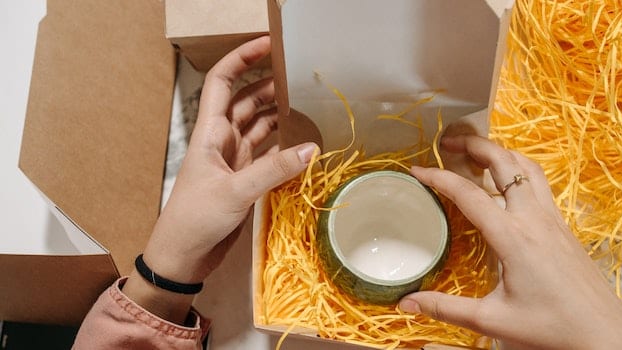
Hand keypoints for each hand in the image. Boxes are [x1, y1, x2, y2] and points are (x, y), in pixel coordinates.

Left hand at [122, 36, 317, 323]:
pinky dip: (284, 145)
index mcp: (210, 131)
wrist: (183, 255)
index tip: (268, 44)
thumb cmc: (196, 217)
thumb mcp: (235, 191)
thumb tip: (313, 149)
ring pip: (259, 126)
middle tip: (301, 75)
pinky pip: (267, 153)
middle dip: (269, 84)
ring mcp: (234, 159)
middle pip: (246, 100)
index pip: (222, 81)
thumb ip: (274, 169)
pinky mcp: (244, 179)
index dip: (241, 58)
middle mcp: (222, 139)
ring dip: (279, 114)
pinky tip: (304, 141)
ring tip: (308, 104)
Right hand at [398, 135, 621, 348]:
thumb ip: (446, 308)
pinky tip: (508, 184)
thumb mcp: (493, 320)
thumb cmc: (550, 329)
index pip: (469, 194)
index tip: (416, 170)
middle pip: (504, 162)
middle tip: (448, 142)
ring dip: (500, 152)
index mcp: (513, 237)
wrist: (603, 335)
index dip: (439, 178)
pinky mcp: (563, 227)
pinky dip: (518, 170)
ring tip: (477, 153)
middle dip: (474, 144)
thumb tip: (405, 303)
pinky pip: (540, 184)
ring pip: (527, 167)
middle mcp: (534, 218)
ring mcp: (553, 219)